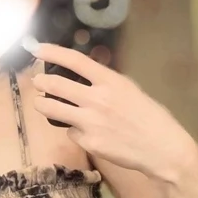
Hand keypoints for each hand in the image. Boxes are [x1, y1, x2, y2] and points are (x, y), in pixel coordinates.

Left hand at [26, 40, 197, 179]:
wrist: (161, 148)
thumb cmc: (150, 116)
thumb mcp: (130, 90)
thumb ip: (106, 82)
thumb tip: (84, 76)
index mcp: (110, 81)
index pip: (75, 61)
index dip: (52, 52)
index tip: (37, 49)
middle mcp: (97, 99)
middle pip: (55, 84)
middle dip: (40, 82)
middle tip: (36, 82)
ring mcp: (90, 122)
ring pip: (52, 109)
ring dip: (42, 104)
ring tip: (42, 103)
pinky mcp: (89, 143)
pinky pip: (70, 133)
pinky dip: (73, 131)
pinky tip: (86, 133)